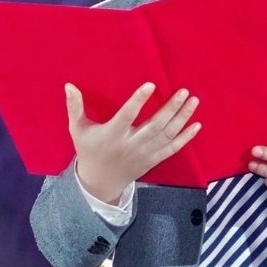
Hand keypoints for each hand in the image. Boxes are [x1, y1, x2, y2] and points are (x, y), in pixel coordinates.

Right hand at [66, 82, 199, 204]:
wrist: (101, 182)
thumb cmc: (88, 150)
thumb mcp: (77, 129)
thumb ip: (74, 107)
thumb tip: (69, 85)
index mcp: (112, 134)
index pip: (127, 115)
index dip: (138, 101)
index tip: (150, 85)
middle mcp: (131, 144)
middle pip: (155, 126)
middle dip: (170, 108)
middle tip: (184, 91)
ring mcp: (144, 153)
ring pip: (166, 135)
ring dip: (182, 118)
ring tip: (193, 101)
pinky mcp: (153, 159)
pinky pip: (172, 149)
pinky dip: (185, 138)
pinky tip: (197, 125)